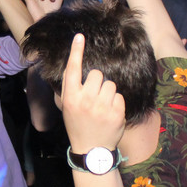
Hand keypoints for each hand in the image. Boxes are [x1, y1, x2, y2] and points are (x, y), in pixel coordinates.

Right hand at [61, 33, 125, 151]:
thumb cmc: (77, 124)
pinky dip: (116, 103)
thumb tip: (76, 63)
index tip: (80, 36)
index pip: (73, 70)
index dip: (76, 52)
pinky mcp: (116, 113)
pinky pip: (119, 95)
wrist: (91, 150)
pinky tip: (110, 113)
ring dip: (108, 92)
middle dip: (97, 82)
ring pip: (110, 84)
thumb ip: (71, 87)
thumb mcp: (67, 107)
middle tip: (94, 97)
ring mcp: (102, 107)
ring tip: (102, 106)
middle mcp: (85, 100)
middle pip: (97, 74)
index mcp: (70, 98)